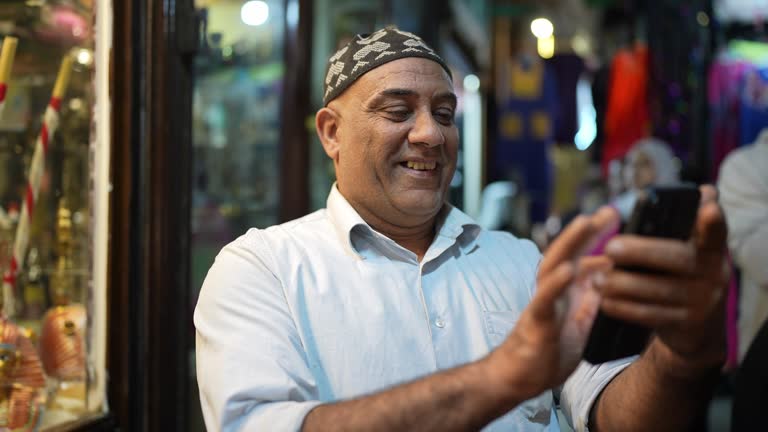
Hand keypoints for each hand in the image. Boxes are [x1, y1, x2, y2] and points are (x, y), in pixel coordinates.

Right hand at [485, 207, 618, 399]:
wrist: (519, 380)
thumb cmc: (545, 353)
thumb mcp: (579, 327)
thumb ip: (589, 304)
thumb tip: (603, 282)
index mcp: (564, 293)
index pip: (581, 259)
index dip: (597, 241)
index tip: (616, 220)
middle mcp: (552, 292)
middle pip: (567, 253)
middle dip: (586, 231)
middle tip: (608, 210)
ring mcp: (542, 304)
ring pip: (553, 267)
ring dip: (569, 244)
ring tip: (586, 223)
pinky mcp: (536, 322)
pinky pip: (544, 300)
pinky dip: (556, 283)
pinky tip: (570, 270)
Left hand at [596, 185, 728, 371]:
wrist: (696, 327)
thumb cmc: (681, 275)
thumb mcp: (686, 250)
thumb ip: (682, 225)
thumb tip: (701, 192)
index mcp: (712, 248)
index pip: (715, 231)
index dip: (711, 221)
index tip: (708, 209)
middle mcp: (714, 272)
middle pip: (678, 259)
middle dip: (641, 252)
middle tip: (610, 248)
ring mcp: (704, 300)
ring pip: (659, 289)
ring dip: (623, 284)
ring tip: (597, 279)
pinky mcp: (687, 323)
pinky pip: (651, 314)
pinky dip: (624, 307)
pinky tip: (605, 301)